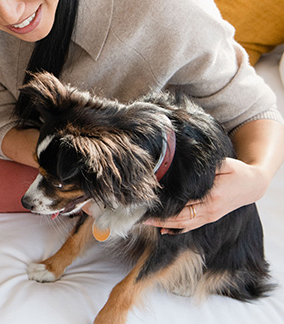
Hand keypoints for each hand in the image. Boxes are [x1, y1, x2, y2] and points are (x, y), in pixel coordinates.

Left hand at [143, 158, 267, 233]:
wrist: (253, 185)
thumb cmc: (236, 171)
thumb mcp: (223, 163)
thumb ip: (204, 167)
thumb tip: (182, 164)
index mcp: (212, 195)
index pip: (183, 202)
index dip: (166, 204)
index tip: (149, 201)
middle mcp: (210, 209)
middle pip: (180, 217)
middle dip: (159, 218)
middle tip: (140, 215)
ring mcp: (211, 216)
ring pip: (184, 224)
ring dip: (164, 224)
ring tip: (146, 221)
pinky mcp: (210, 219)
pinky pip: (191, 227)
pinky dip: (176, 229)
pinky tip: (163, 230)